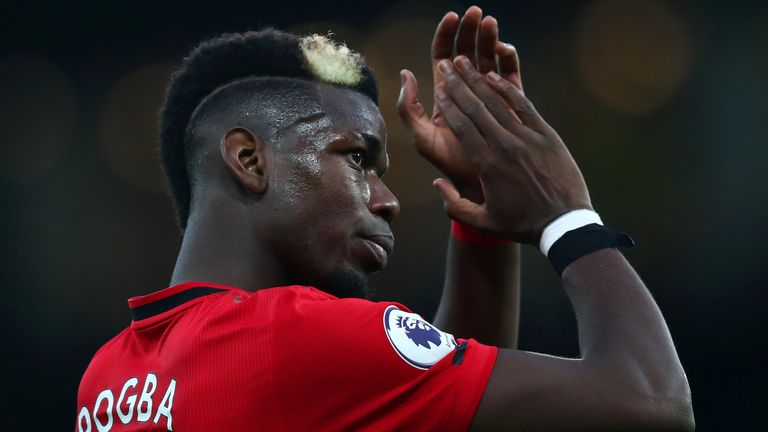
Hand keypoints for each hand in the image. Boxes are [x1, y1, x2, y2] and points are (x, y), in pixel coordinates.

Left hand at [397, 6, 522, 201]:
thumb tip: (406, 73)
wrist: (477, 182)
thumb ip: (409, 107)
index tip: (452, 18)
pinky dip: (508, 59)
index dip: (446, 36)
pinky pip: (511, 75)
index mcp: (446, 92)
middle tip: (475, 13)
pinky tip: (503, 48)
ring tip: (490, 22)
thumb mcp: (421, 137)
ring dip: (490, 38)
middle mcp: (467, 89)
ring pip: (489, 58)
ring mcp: (489, 93)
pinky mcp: (510, 102)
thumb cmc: (447, 162)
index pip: (444, 56)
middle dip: (471, 30)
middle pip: (468, 52)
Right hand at [432, 56, 591, 244]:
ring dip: (479, 80)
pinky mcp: (546, 135)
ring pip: (498, 103)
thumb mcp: (484, 222)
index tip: (438, 89)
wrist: (564, 223)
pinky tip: (494, 76)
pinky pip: (524, 106)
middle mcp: (505, 146)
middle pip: (476, 108)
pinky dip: (508, 90)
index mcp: (487, 165)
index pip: (462, 127)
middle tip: (446, 65)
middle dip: (458, 84)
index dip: (448, 105)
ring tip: (465, 63)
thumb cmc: (522, 225)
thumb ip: (455, 205)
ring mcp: (528, 138)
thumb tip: (437, 183)